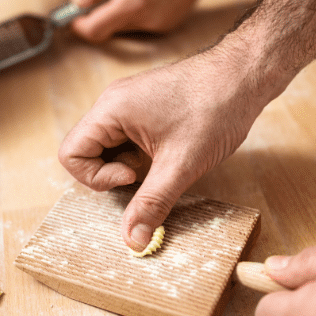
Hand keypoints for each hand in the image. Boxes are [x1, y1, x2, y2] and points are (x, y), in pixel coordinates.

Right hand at [59, 43, 288, 250]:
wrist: (244, 75)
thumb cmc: (214, 108)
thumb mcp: (181, 165)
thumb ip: (152, 203)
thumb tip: (133, 240)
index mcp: (111, 110)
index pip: (71, 154)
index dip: (97, 177)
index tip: (134, 176)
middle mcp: (113, 103)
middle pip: (86, 151)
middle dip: (112, 173)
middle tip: (147, 173)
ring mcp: (128, 103)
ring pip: (107, 147)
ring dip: (128, 165)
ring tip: (162, 162)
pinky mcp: (144, 108)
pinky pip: (125, 139)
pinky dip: (140, 155)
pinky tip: (168, 154)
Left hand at [69, 0, 224, 41]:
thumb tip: (77, 1)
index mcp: (135, 5)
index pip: (96, 30)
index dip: (79, 24)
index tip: (70, 14)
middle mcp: (149, 22)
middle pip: (110, 29)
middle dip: (98, 14)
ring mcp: (161, 25)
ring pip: (125, 26)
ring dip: (117, 11)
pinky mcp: (169, 22)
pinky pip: (142, 22)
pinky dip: (134, 10)